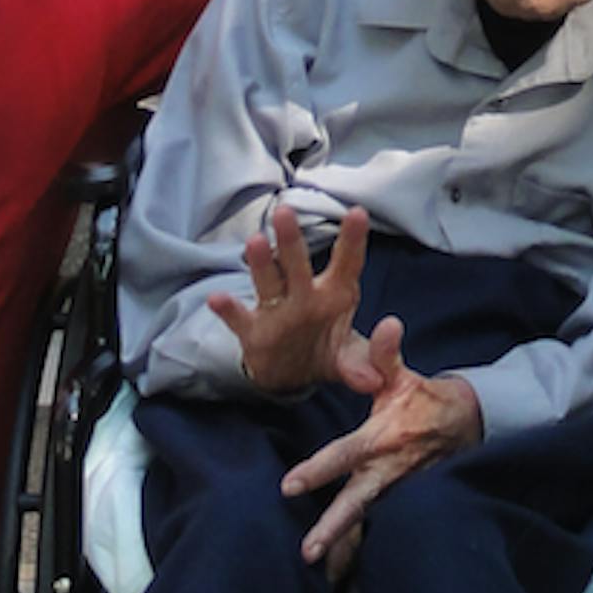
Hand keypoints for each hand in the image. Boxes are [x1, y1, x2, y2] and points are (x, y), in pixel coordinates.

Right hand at [209, 204, 371, 395]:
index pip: (347, 263)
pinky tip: (217, 299)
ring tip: (255, 242)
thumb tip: (376, 381)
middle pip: (298, 265)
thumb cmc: (328, 351)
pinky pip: (239, 319)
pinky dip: (228, 310)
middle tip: (285, 211)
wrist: (292, 374)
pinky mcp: (253, 332)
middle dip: (292, 240)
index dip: (353, 239)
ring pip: (268, 282)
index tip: (357, 212)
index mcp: (336, 295)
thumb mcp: (351, 361)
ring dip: (261, 263)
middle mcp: (305, 296)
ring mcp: (277, 311)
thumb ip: (364, 366)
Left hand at [279, 317, 482, 565]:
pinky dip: (359, 546)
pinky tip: (338, 567)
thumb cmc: (424, 399)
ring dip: (343, 545)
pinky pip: (377, 525)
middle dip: (332, 529)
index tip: (289, 486)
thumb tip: (388, 323)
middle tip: (307, 552)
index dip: (317, 470)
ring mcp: (395, 491)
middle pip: (356, 504)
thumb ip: (386, 355)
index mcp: (382, 438)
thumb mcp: (404, 377)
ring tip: (316, 568)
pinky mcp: (401, 502)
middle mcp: (387, 470)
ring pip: (366, 520)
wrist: (467, 425)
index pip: (344, 457)